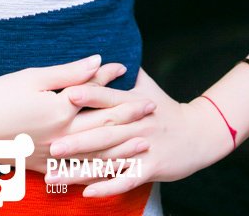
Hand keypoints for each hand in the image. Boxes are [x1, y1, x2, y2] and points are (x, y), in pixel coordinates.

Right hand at [0, 56, 151, 172]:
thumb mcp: (33, 77)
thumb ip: (69, 73)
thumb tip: (99, 62)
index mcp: (60, 112)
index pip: (98, 99)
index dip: (119, 88)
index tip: (136, 79)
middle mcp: (61, 137)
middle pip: (103, 129)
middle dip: (130, 120)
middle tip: (152, 112)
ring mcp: (52, 156)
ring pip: (95, 155)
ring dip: (121, 148)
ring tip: (141, 144)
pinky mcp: (41, 167)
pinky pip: (75, 172)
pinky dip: (95, 171)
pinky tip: (106, 171)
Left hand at [45, 67, 234, 196]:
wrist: (198, 133)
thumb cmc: (166, 108)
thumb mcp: (148, 86)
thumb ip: (126, 73)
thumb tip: (103, 55)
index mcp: (133, 102)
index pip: (108, 97)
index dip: (88, 95)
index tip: (64, 94)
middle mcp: (136, 124)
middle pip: (104, 132)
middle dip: (76, 139)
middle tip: (50, 145)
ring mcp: (143, 147)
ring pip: (109, 160)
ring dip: (82, 169)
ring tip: (55, 175)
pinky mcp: (151, 167)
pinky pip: (126, 179)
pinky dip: (107, 186)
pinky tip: (88, 192)